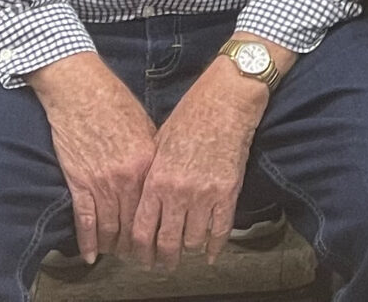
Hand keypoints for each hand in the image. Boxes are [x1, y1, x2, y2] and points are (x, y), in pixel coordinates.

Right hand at [31, 52, 159, 264]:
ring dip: (115, 247)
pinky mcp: (79, 182)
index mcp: (148, 164)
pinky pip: (85, 220)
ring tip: (119, 256)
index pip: (157, 209)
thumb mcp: (146, 128)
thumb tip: (161, 179)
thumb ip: (154, 157)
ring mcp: (101, 182)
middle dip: (139, 247)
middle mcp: (128, 178)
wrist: (80, 90)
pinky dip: (88, 241)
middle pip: (135, 225)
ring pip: (111, 228)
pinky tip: (91, 256)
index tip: (161, 243)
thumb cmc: (114, 103)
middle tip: (142, 259)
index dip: (159, 231)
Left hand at [130, 49, 278, 267]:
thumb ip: (151, 175)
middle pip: (167, 242)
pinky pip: (221, 230)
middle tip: (163, 266)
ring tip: (185, 254)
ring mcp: (205, 194)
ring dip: (188, 251)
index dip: (140, 250)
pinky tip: (210, 255)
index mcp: (156, 180)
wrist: (225, 102)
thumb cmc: (189, 116)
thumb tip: (144, 200)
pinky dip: (215, 247)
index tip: (141, 258)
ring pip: (193, 240)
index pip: (142, 230)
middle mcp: (178, 192)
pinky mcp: (228, 192)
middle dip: (163, 260)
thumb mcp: (158, 143)